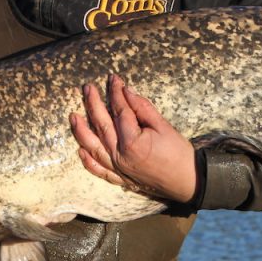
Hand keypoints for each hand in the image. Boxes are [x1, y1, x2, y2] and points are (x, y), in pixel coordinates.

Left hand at [70, 74, 198, 203]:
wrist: (188, 182)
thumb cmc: (179, 153)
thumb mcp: (164, 126)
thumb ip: (143, 108)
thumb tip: (126, 91)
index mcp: (132, 142)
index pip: (119, 111)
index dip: (115, 93)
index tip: (112, 79)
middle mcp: (120, 156)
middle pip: (102, 125)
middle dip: (93, 104)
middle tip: (87, 88)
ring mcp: (118, 169)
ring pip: (93, 147)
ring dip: (81, 131)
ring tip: (73, 116)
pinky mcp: (120, 179)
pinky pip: (99, 170)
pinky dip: (88, 161)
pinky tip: (80, 150)